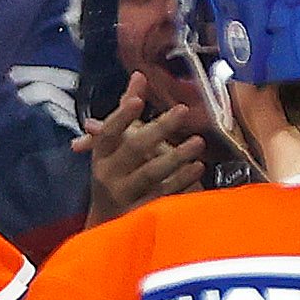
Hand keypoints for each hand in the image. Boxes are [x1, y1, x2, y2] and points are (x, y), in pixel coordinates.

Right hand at [76, 72, 205, 225]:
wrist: (106, 223)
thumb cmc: (114, 174)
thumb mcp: (113, 145)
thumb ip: (125, 111)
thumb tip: (139, 75)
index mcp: (100, 155)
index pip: (108, 133)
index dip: (121, 116)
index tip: (137, 100)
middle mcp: (108, 174)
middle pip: (133, 149)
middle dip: (158, 129)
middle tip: (182, 111)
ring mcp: (123, 195)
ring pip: (150, 173)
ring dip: (176, 156)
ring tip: (198, 142)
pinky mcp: (139, 213)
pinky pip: (163, 194)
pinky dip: (181, 181)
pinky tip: (197, 168)